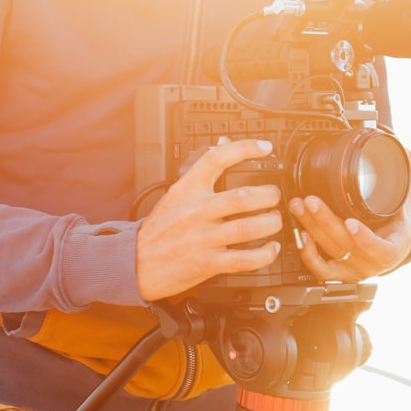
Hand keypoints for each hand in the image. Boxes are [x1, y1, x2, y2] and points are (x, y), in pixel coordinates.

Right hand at [136, 139, 281, 300]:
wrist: (135, 262)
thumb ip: (200, 173)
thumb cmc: (158, 229)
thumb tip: (223, 146)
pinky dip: (264, 254)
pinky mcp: (208, 264)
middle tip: (274, 197)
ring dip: (271, 224)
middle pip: (243, 197)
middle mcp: (197, 211)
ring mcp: (203, 238)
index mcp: (188, 189)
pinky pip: (245, 259)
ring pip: (249, 228)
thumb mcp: (175, 195)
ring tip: (275, 221)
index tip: (265, 148)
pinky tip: (270, 249)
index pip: (217, 158)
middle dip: (269, 196)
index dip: (245, 148)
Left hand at [288, 187, 410, 282]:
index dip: (364, 238)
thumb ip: (403, 179)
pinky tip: (301, 233)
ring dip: (312, 227)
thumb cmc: (396, 227)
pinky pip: (320, 270)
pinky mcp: (339, 274)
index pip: (380, 249)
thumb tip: (406, 153)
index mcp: (393, 248)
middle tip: (311, 201)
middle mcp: (372, 263)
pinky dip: (308, 253)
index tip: (351, 222)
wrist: (393, 249)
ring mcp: (354, 269)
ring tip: (300, 206)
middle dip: (325, 221)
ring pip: (329, 250)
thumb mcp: (403, 204)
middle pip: (345, 244)